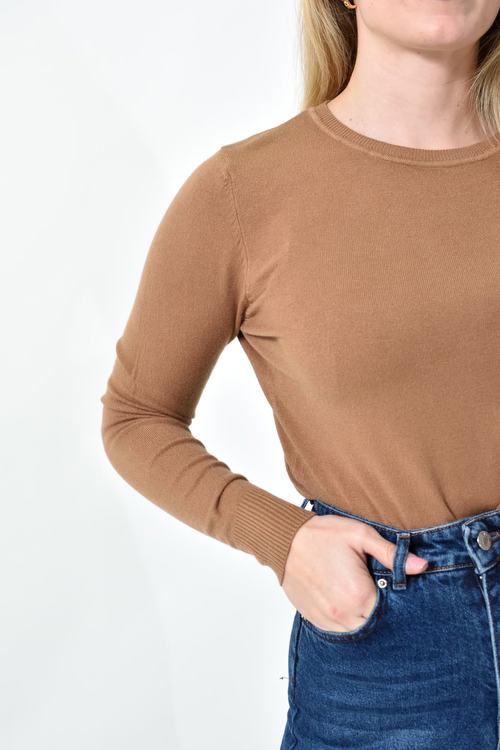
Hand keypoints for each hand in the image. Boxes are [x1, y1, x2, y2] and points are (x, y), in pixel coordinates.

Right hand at [282, 513, 427, 632]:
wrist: (285, 540)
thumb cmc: (323, 535)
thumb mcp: (361, 535)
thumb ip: (392, 554)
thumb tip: (422, 566)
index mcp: (359, 595)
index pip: (391, 613)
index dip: (397, 605)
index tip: (394, 591)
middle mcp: (344, 614)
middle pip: (375, 626)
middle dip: (381, 613)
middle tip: (379, 592)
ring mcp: (327, 620)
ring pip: (357, 632)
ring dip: (364, 619)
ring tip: (362, 597)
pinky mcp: (315, 620)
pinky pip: (339, 631)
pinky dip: (347, 621)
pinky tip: (347, 602)